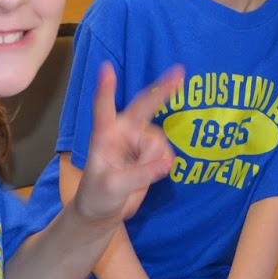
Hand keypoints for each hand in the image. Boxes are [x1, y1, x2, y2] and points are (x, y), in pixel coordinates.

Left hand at [72, 64, 180, 224]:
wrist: (103, 211)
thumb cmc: (97, 195)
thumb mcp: (112, 187)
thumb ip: (139, 175)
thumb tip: (167, 163)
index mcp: (104, 135)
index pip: (104, 108)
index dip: (106, 88)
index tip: (106, 67)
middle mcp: (123, 132)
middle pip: (144, 106)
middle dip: (162, 89)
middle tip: (180, 72)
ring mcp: (138, 141)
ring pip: (160, 140)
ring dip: (156, 158)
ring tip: (140, 176)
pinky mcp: (151, 153)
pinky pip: (167, 153)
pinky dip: (164, 164)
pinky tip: (153, 173)